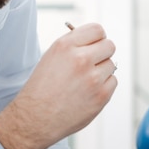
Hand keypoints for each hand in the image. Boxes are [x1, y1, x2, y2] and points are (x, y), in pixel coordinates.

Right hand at [0, 23, 116, 148]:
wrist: (35, 118)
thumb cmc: (41, 88)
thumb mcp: (51, 56)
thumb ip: (74, 44)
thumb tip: (95, 39)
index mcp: (66, 46)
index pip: (97, 30)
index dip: (97, 38)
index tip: (95, 44)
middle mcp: (81, 59)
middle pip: (109, 46)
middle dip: (102, 53)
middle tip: (92, 62)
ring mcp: (93, 78)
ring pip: (111, 65)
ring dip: (102, 71)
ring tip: (84, 81)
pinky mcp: (101, 95)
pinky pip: (113, 81)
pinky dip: (104, 86)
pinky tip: (88, 92)